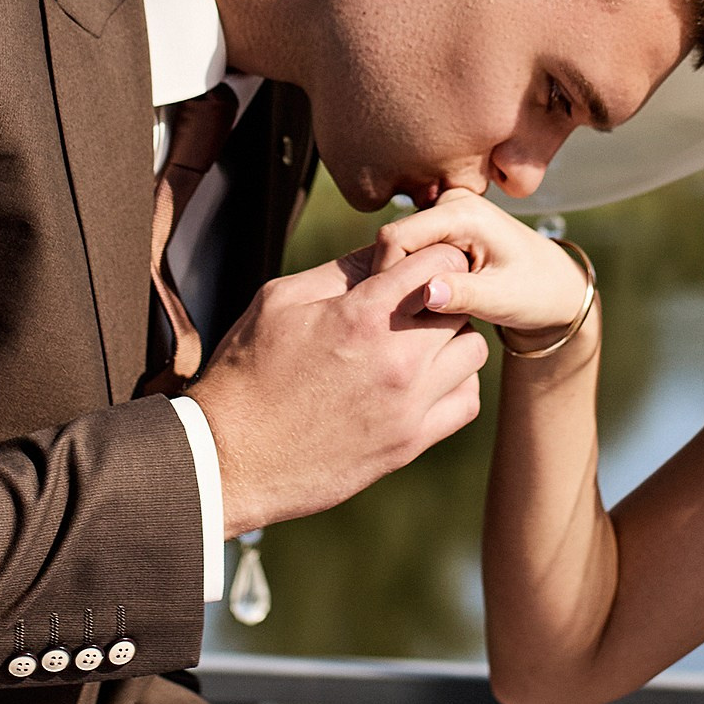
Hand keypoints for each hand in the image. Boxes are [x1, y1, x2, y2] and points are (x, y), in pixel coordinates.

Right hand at [189, 241, 484, 531]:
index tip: (417, 263)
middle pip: (463, 305)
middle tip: (416, 301)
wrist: (230, 456)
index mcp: (363, 316)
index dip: (435, 253)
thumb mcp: (281, 300)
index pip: (440, 262)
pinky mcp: (409, 444)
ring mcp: (408, 406)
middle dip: (444, 295)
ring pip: (473, 352)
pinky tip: (424, 380)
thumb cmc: (247, 371)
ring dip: (453, 339)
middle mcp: (397, 360)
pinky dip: (456, 384)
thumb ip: (342, 270)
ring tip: (419, 341)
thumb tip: (388, 247)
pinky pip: (466, 402)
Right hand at [374, 186, 592, 347]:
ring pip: (399, 245)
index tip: (393, 312)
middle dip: (394, 278)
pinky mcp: (443, 222)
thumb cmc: (535, 293)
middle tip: (408, 316)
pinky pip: (410, 247)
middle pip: (393, 239)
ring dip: (403, 277)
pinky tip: (431, 297)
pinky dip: (413, 274)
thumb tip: (427, 293)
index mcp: (465, 212)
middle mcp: (451, 200)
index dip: (386, 274)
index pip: (396, 237)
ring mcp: (446, 208)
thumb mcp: (502, 300)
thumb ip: (463, 295)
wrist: (555, 286)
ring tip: (423, 309)